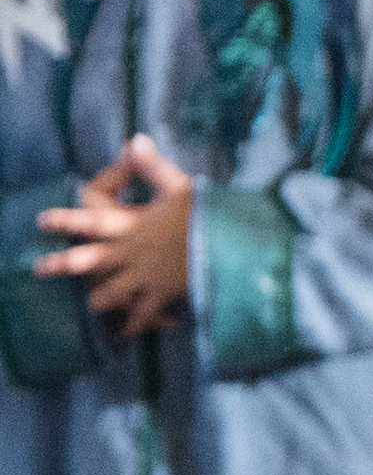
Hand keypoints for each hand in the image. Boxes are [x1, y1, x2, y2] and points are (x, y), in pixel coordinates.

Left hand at [32, 136, 195, 330]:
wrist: (232, 253)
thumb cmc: (208, 218)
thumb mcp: (181, 186)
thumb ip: (153, 166)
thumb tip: (134, 140)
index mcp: (133, 226)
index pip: (90, 221)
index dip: (65, 220)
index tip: (42, 221)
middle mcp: (133, 253)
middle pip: (90, 260)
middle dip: (63, 265)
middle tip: (39, 269)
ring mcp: (146, 277)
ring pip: (112, 291)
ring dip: (98, 299)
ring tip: (88, 305)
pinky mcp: (164, 294)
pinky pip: (144, 314)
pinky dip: (136, 325)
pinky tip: (127, 334)